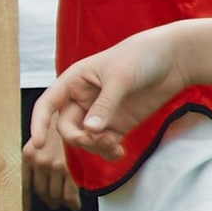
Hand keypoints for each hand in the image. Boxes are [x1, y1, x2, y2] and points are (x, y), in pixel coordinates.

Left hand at [26, 113, 82, 210]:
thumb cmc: (63, 124)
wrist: (80, 113)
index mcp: (28, 154)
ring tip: (64, 203)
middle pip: (41, 192)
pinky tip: (74, 205)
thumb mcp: (43, 136)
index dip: (25, 200)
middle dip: (48, 200)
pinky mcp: (70, 169)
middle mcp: (39, 161)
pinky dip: (72, 203)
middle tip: (53, 203)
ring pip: (55, 195)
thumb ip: (37, 155)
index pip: (24, 184)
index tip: (26, 210)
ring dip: (60, 202)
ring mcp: (54, 166)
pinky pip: (69, 195)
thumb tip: (37, 176)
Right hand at [28, 27, 180, 165]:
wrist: (173, 59)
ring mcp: (100, 113)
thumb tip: (90, 131)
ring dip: (95, 147)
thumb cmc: (141, 57)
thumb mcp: (120, 78)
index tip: (38, 144)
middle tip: (96, 140)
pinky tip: (119, 152)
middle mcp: (83, 99)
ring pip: (85, 139)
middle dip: (78, 138)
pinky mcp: (118, 124)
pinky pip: (104, 144)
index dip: (38, 123)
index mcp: (74, 81)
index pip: (47, 104)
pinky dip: (108, 152)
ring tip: (114, 145)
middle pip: (66, 127)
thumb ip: (105, 105)